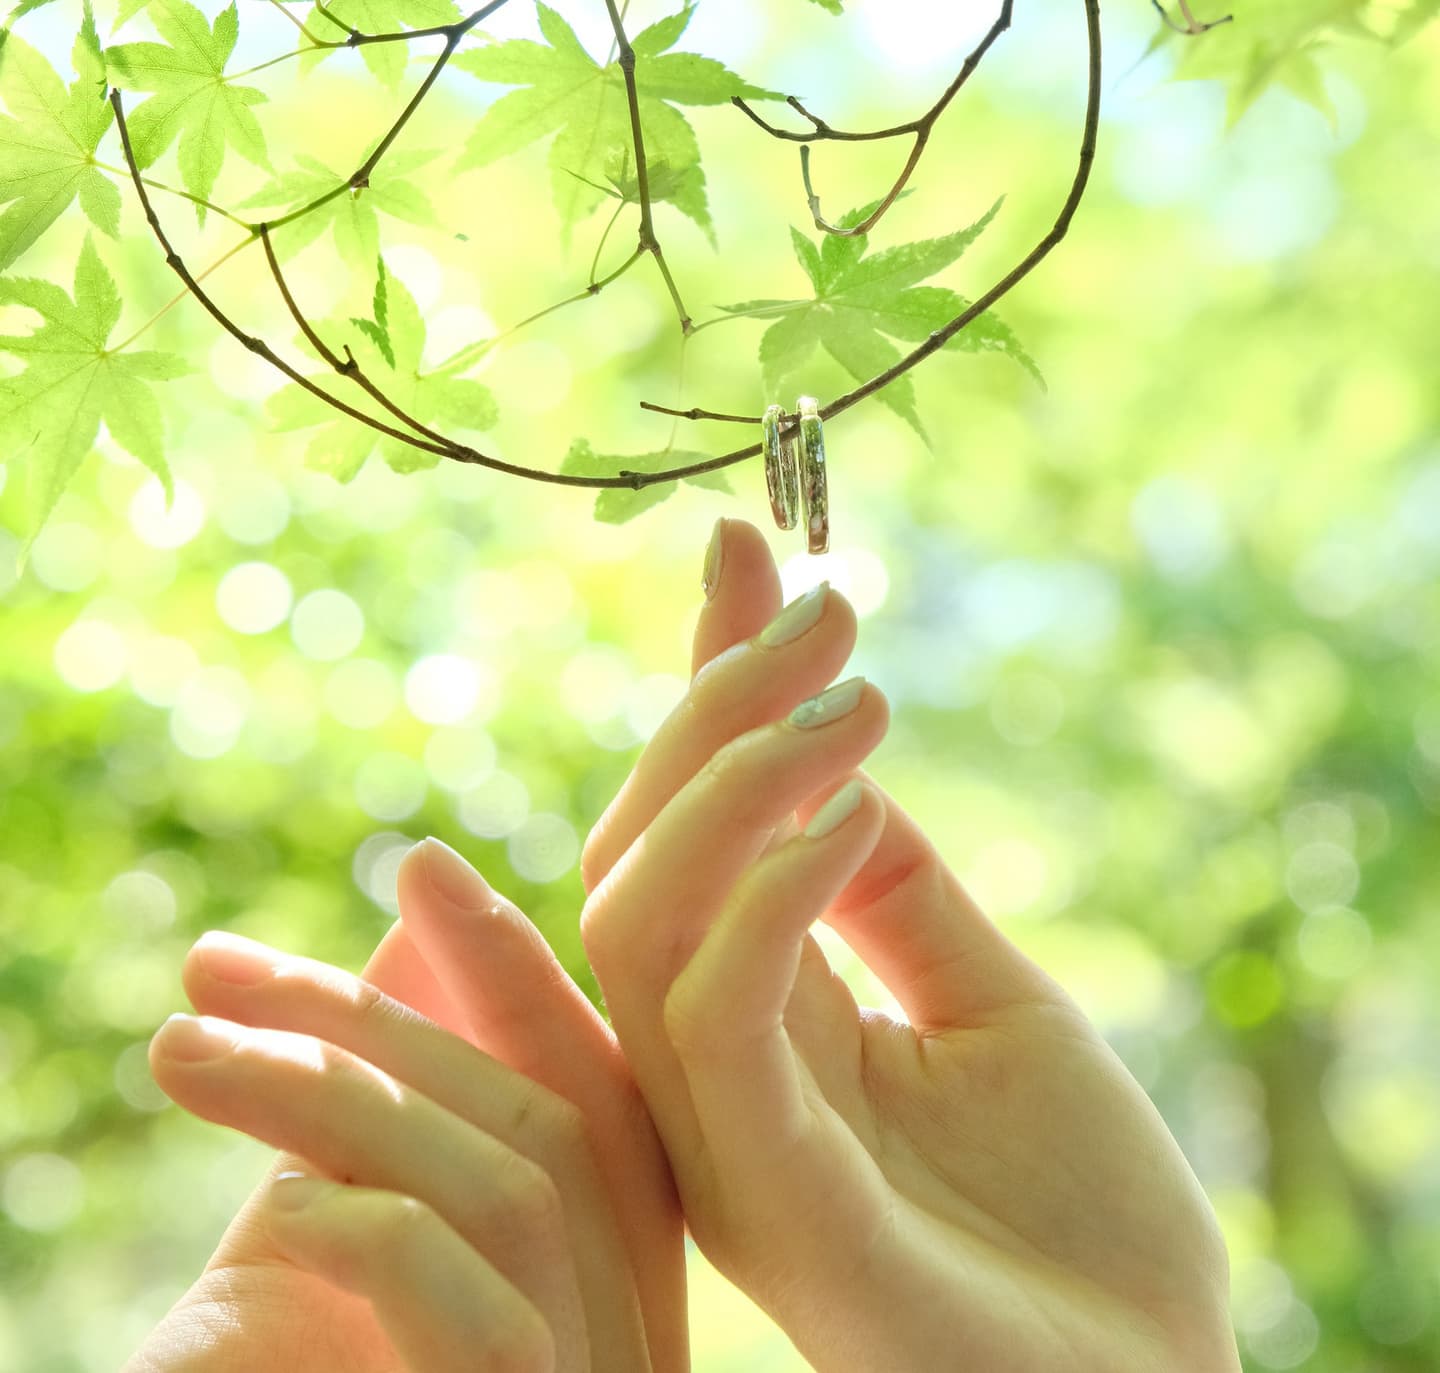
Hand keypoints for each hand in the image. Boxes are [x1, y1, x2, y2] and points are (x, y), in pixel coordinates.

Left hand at [128, 842, 684, 1372]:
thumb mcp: (345, 1273)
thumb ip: (388, 1137)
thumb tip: (396, 962)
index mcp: (602, 1289)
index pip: (595, 1095)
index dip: (514, 968)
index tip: (420, 866)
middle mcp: (631, 1338)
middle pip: (552, 1121)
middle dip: (381, 1018)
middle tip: (213, 962)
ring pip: (520, 1188)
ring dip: (345, 1094)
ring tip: (183, 1049)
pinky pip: (489, 1314)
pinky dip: (377, 1232)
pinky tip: (279, 1212)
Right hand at [579, 518, 1239, 1372]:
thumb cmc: (1075, 1212)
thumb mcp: (989, 1001)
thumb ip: (894, 888)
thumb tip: (832, 743)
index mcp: (747, 1029)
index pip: (681, 835)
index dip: (698, 686)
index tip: (739, 546)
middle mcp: (705, 1077)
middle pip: (633, 858)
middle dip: (710, 707)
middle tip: (825, 601)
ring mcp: (725, 1140)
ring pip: (642, 919)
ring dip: (734, 774)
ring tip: (850, 692)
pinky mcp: (774, 1199)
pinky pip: (718, 1014)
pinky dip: (767, 890)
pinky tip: (851, 804)